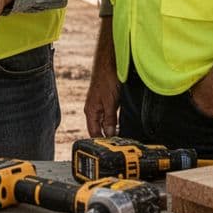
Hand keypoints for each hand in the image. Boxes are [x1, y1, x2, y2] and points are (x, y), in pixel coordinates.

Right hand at [83, 16, 119, 136]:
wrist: (109, 62)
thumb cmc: (106, 78)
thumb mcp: (110, 102)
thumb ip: (110, 119)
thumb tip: (110, 134)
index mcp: (91, 111)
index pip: (93, 133)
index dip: (100, 142)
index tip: (108, 151)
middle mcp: (94, 109)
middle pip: (99, 129)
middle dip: (107, 138)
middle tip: (118, 147)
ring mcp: (101, 104)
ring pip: (105, 122)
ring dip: (112, 129)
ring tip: (121, 138)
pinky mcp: (107, 99)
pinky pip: (110, 115)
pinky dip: (114, 121)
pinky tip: (121, 123)